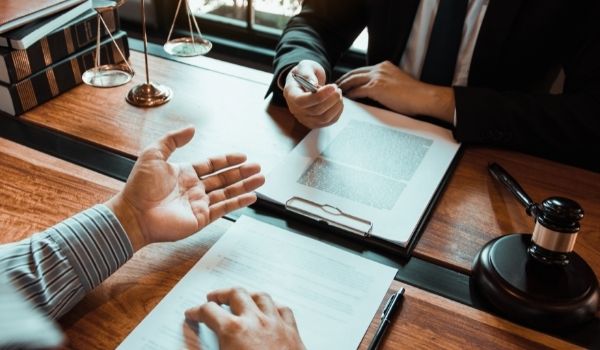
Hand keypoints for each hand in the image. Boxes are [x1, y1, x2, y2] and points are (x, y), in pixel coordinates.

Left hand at [105, 126, 264, 250]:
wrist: (132, 214)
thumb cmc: (138, 187)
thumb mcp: (154, 154)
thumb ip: (173, 140)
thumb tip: (192, 128)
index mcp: (184, 173)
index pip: (212, 165)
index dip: (227, 160)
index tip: (242, 156)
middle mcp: (194, 188)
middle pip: (224, 178)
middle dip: (242, 173)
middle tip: (258, 167)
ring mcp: (199, 204)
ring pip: (228, 192)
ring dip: (245, 186)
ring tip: (260, 179)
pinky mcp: (201, 218)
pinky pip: (224, 208)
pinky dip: (238, 202)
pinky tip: (251, 197)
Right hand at [185, 288, 304, 349]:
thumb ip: (209, 349)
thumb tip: (197, 349)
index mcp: (233, 331)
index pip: (209, 311)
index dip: (197, 311)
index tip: (193, 314)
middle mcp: (255, 321)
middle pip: (236, 294)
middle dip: (221, 294)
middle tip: (213, 298)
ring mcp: (276, 325)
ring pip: (261, 297)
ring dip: (248, 295)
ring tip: (242, 298)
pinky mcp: (292, 333)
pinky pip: (284, 310)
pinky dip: (274, 307)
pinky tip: (271, 309)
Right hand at [283, 59, 343, 128]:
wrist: (306, 82)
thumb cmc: (305, 73)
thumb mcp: (305, 67)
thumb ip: (308, 73)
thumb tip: (313, 84)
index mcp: (290, 94)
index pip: (302, 102)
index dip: (319, 96)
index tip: (332, 86)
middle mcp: (295, 109)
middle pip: (315, 111)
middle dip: (331, 99)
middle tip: (337, 89)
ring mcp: (305, 118)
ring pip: (324, 118)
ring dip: (336, 106)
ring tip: (338, 94)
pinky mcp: (315, 123)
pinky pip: (329, 122)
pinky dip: (337, 111)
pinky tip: (338, 102)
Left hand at [336, 60, 454, 123]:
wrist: (424, 97)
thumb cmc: (414, 96)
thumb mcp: (397, 85)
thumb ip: (384, 85)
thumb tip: (373, 95)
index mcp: (385, 66)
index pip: (362, 70)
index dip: (351, 76)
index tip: (344, 83)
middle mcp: (380, 68)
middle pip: (354, 73)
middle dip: (343, 80)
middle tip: (334, 87)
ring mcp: (378, 77)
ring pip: (353, 80)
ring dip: (343, 87)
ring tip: (336, 94)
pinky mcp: (377, 87)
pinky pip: (358, 91)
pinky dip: (350, 95)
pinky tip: (345, 100)